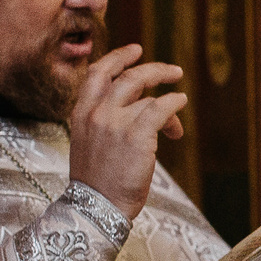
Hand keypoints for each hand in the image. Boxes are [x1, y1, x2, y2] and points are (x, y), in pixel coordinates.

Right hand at [66, 43, 186, 220]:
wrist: (96, 209)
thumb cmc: (98, 184)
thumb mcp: (90, 145)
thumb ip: (106, 122)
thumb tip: (141, 105)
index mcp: (80, 114)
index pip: (96, 73)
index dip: (118, 58)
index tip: (135, 50)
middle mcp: (96, 113)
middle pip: (128, 76)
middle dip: (154, 70)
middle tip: (174, 71)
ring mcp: (115, 122)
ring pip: (148, 93)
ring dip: (168, 98)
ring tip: (178, 111)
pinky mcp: (136, 134)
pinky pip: (162, 107)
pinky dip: (174, 103)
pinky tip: (180, 105)